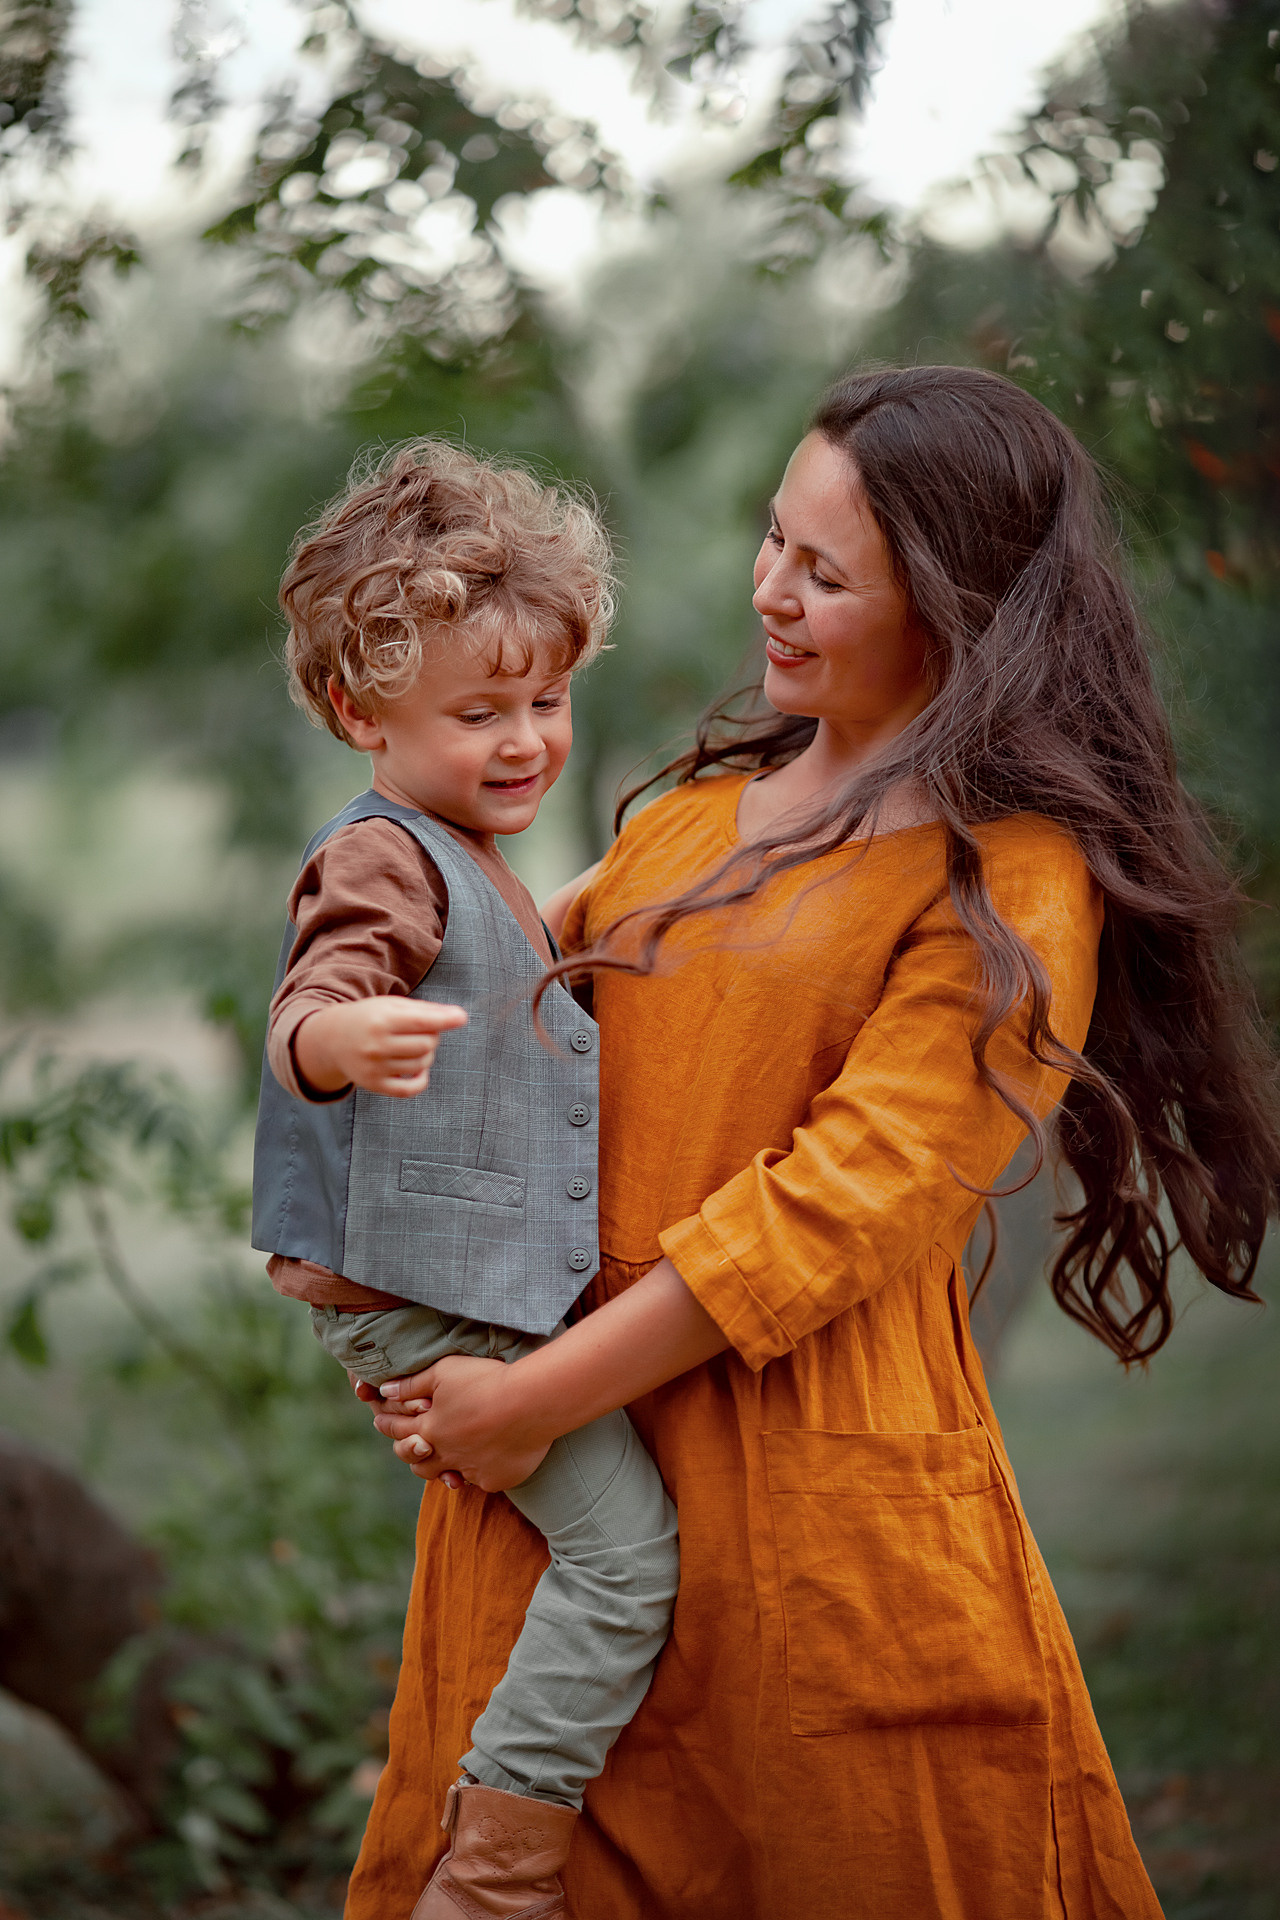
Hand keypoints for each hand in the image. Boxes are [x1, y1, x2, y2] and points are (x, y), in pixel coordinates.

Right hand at [294, 996, 466, 1096]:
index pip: (421, 1022)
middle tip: (420, 1032)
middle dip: (432, 1037)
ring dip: (427, 1055)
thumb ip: (425, 1010)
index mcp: (381, 1020)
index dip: (444, 1020)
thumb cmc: (370, 1018)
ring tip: (414, 1046)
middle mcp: (376, 1046)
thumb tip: (459, 1016)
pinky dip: (421, 1079)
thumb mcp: (392, 1006)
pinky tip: (419, 1069)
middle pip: (426, 1044)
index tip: (461, 1017)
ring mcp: (375, 1068)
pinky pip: (410, 1089)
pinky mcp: (374, 1085)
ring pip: (421, 1065)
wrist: (332, 1039)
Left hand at [372, 1354, 551, 1492]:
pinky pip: (480, 1480)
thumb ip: (411, 1384)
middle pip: (418, 1462)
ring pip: (447, 1476)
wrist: (530, 1403)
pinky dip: (478, 1472)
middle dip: (410, 1453)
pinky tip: (483, 1462)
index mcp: (430, 1428)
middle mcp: (446, 1454)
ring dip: (442, 1468)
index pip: (398, 1429)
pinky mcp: (496, 1479)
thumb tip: (385, 1391)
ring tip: (443, 1461)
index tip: (379, 1421)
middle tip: (413, 1445)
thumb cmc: (486, 1381)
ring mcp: (471, 1470)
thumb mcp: (444, 1371)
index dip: (387, 1424)